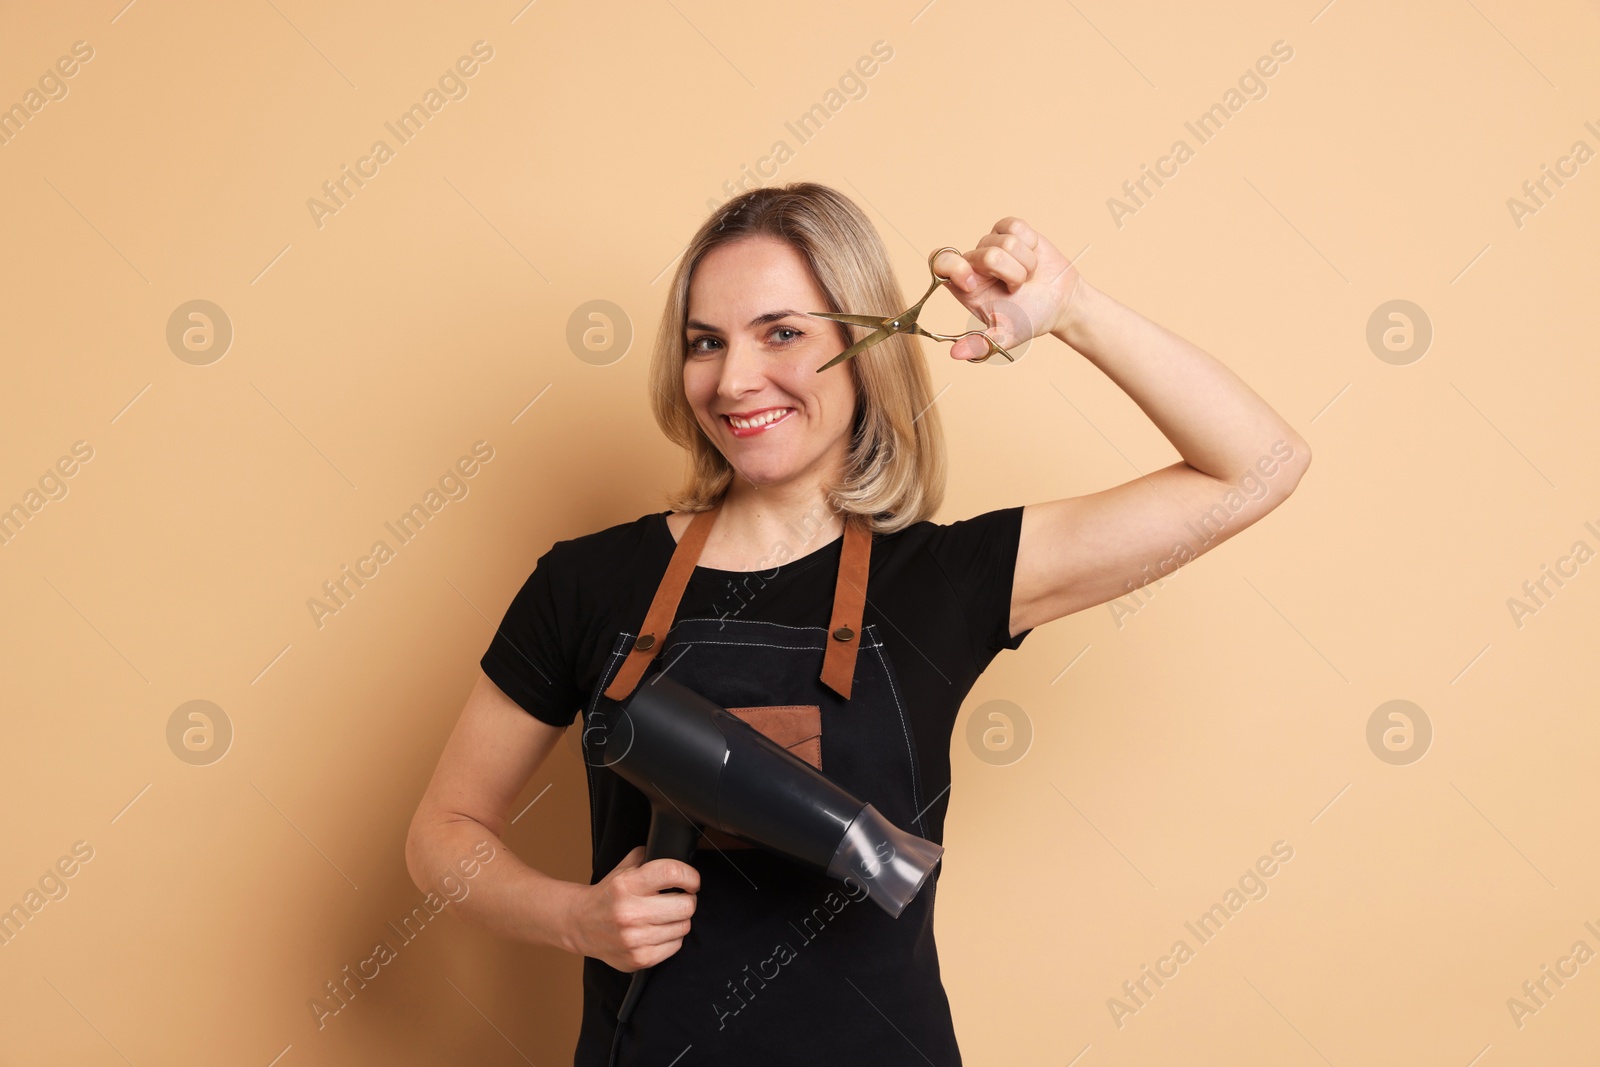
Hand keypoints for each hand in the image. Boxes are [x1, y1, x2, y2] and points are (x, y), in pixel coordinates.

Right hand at [564, 845, 699, 971]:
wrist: (581, 925)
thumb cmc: (607, 895)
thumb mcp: (622, 869)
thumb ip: (648, 857)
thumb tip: (676, 854)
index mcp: (626, 885)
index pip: (671, 873)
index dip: (690, 876)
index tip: (691, 880)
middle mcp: (629, 912)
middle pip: (685, 905)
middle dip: (688, 899)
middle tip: (681, 898)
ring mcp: (634, 939)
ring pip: (683, 926)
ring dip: (680, 919)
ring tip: (666, 915)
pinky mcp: (639, 959)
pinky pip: (675, 946)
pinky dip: (672, 937)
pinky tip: (659, 931)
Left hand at [933, 218, 1084, 359]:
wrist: (1060, 303)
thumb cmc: (1029, 318)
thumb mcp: (1004, 336)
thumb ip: (980, 344)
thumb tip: (955, 354)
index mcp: (964, 286)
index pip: (940, 263)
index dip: (954, 268)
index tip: (972, 283)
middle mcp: (974, 262)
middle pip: (986, 253)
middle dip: (1011, 274)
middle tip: (1017, 288)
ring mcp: (992, 242)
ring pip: (1007, 241)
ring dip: (1025, 264)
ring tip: (1026, 276)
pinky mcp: (1010, 230)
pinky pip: (1016, 226)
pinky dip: (1030, 245)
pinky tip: (1031, 257)